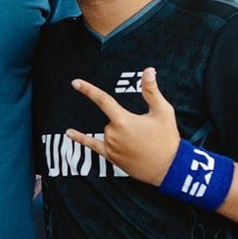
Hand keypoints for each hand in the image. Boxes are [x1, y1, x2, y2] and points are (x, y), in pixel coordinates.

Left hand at [65, 67, 180, 185]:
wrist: (168, 168)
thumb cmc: (167, 138)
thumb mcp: (163, 112)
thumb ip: (151, 90)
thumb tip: (148, 70)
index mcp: (123, 120)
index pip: (102, 100)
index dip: (89, 90)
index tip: (75, 83)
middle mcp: (112, 134)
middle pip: (112, 119)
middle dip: (126, 121)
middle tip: (146, 132)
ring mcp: (110, 146)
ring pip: (109, 131)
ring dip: (122, 133)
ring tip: (142, 143)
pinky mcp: (110, 156)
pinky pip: (92, 145)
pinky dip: (80, 139)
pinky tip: (69, 133)